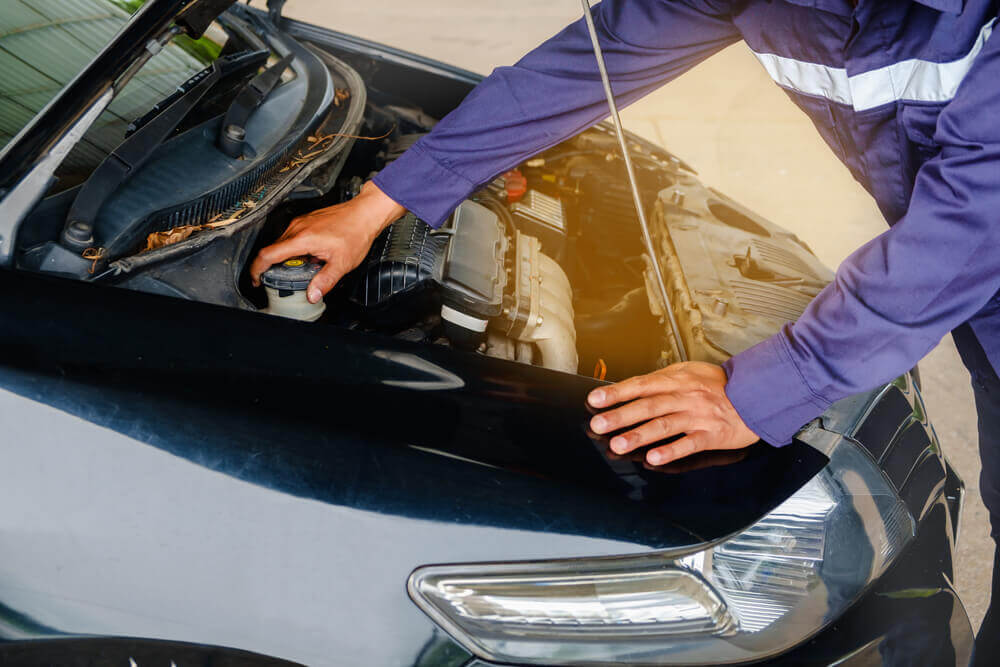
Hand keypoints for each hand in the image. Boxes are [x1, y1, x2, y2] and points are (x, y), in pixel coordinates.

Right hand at [250, 181, 405, 302]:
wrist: (364, 214)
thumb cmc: (355, 233)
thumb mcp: (341, 263)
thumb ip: (325, 281)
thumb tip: (312, 295)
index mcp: (301, 239)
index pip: (267, 255)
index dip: (257, 270)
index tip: (256, 280)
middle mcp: (297, 228)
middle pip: (272, 250)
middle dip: (272, 267)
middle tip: (280, 281)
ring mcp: (300, 222)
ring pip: (282, 243)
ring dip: (284, 258)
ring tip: (297, 270)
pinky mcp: (305, 221)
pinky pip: (291, 236)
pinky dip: (293, 249)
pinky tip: (307, 257)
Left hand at [587, 362, 759, 466]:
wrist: (756, 395)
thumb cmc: (718, 386)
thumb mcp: (689, 373)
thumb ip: (662, 381)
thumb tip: (631, 388)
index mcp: (677, 379)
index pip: (641, 384)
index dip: (617, 392)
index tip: (595, 399)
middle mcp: (685, 397)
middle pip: (649, 406)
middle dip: (621, 415)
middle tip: (598, 424)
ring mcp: (698, 416)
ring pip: (665, 425)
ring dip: (640, 435)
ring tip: (618, 444)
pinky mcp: (712, 435)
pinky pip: (689, 444)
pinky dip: (671, 451)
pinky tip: (654, 458)